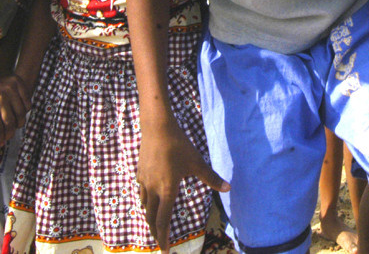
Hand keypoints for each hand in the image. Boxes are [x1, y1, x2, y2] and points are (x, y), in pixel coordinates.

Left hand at [0, 73, 30, 155]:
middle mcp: (1, 98)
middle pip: (10, 124)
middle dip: (9, 134)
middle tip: (5, 136)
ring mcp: (13, 91)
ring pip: (21, 115)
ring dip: (18, 124)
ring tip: (13, 126)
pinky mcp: (20, 85)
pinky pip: (28, 105)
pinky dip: (24, 112)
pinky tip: (18, 113)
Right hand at [137, 121, 229, 252]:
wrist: (157, 127)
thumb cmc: (179, 145)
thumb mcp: (197, 162)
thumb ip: (211, 178)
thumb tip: (228, 188)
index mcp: (167, 191)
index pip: (164, 221)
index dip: (164, 238)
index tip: (165, 251)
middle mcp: (153, 190)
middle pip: (151, 218)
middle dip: (156, 232)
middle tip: (160, 242)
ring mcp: (144, 181)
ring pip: (145, 205)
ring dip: (150, 217)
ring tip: (156, 222)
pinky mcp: (140, 172)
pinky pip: (142, 192)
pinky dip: (146, 201)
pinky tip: (150, 198)